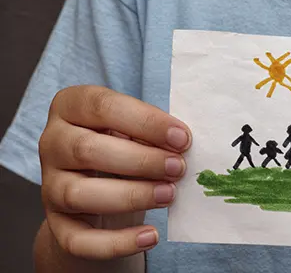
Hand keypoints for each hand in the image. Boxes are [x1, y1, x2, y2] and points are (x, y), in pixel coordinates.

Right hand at [39, 86, 190, 259]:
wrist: (99, 192)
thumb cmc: (124, 147)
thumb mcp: (134, 130)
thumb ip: (151, 131)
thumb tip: (182, 143)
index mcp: (71, 107)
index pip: (102, 106)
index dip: (146, 122)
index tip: (182, 138)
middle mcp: (52, 143)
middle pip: (87, 149)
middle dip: (141, 160)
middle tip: (178, 168)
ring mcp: (50, 186)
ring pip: (79, 194)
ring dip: (131, 196)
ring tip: (169, 195)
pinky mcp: (58, 224)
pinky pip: (80, 240)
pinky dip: (117, 242)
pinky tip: (150, 236)